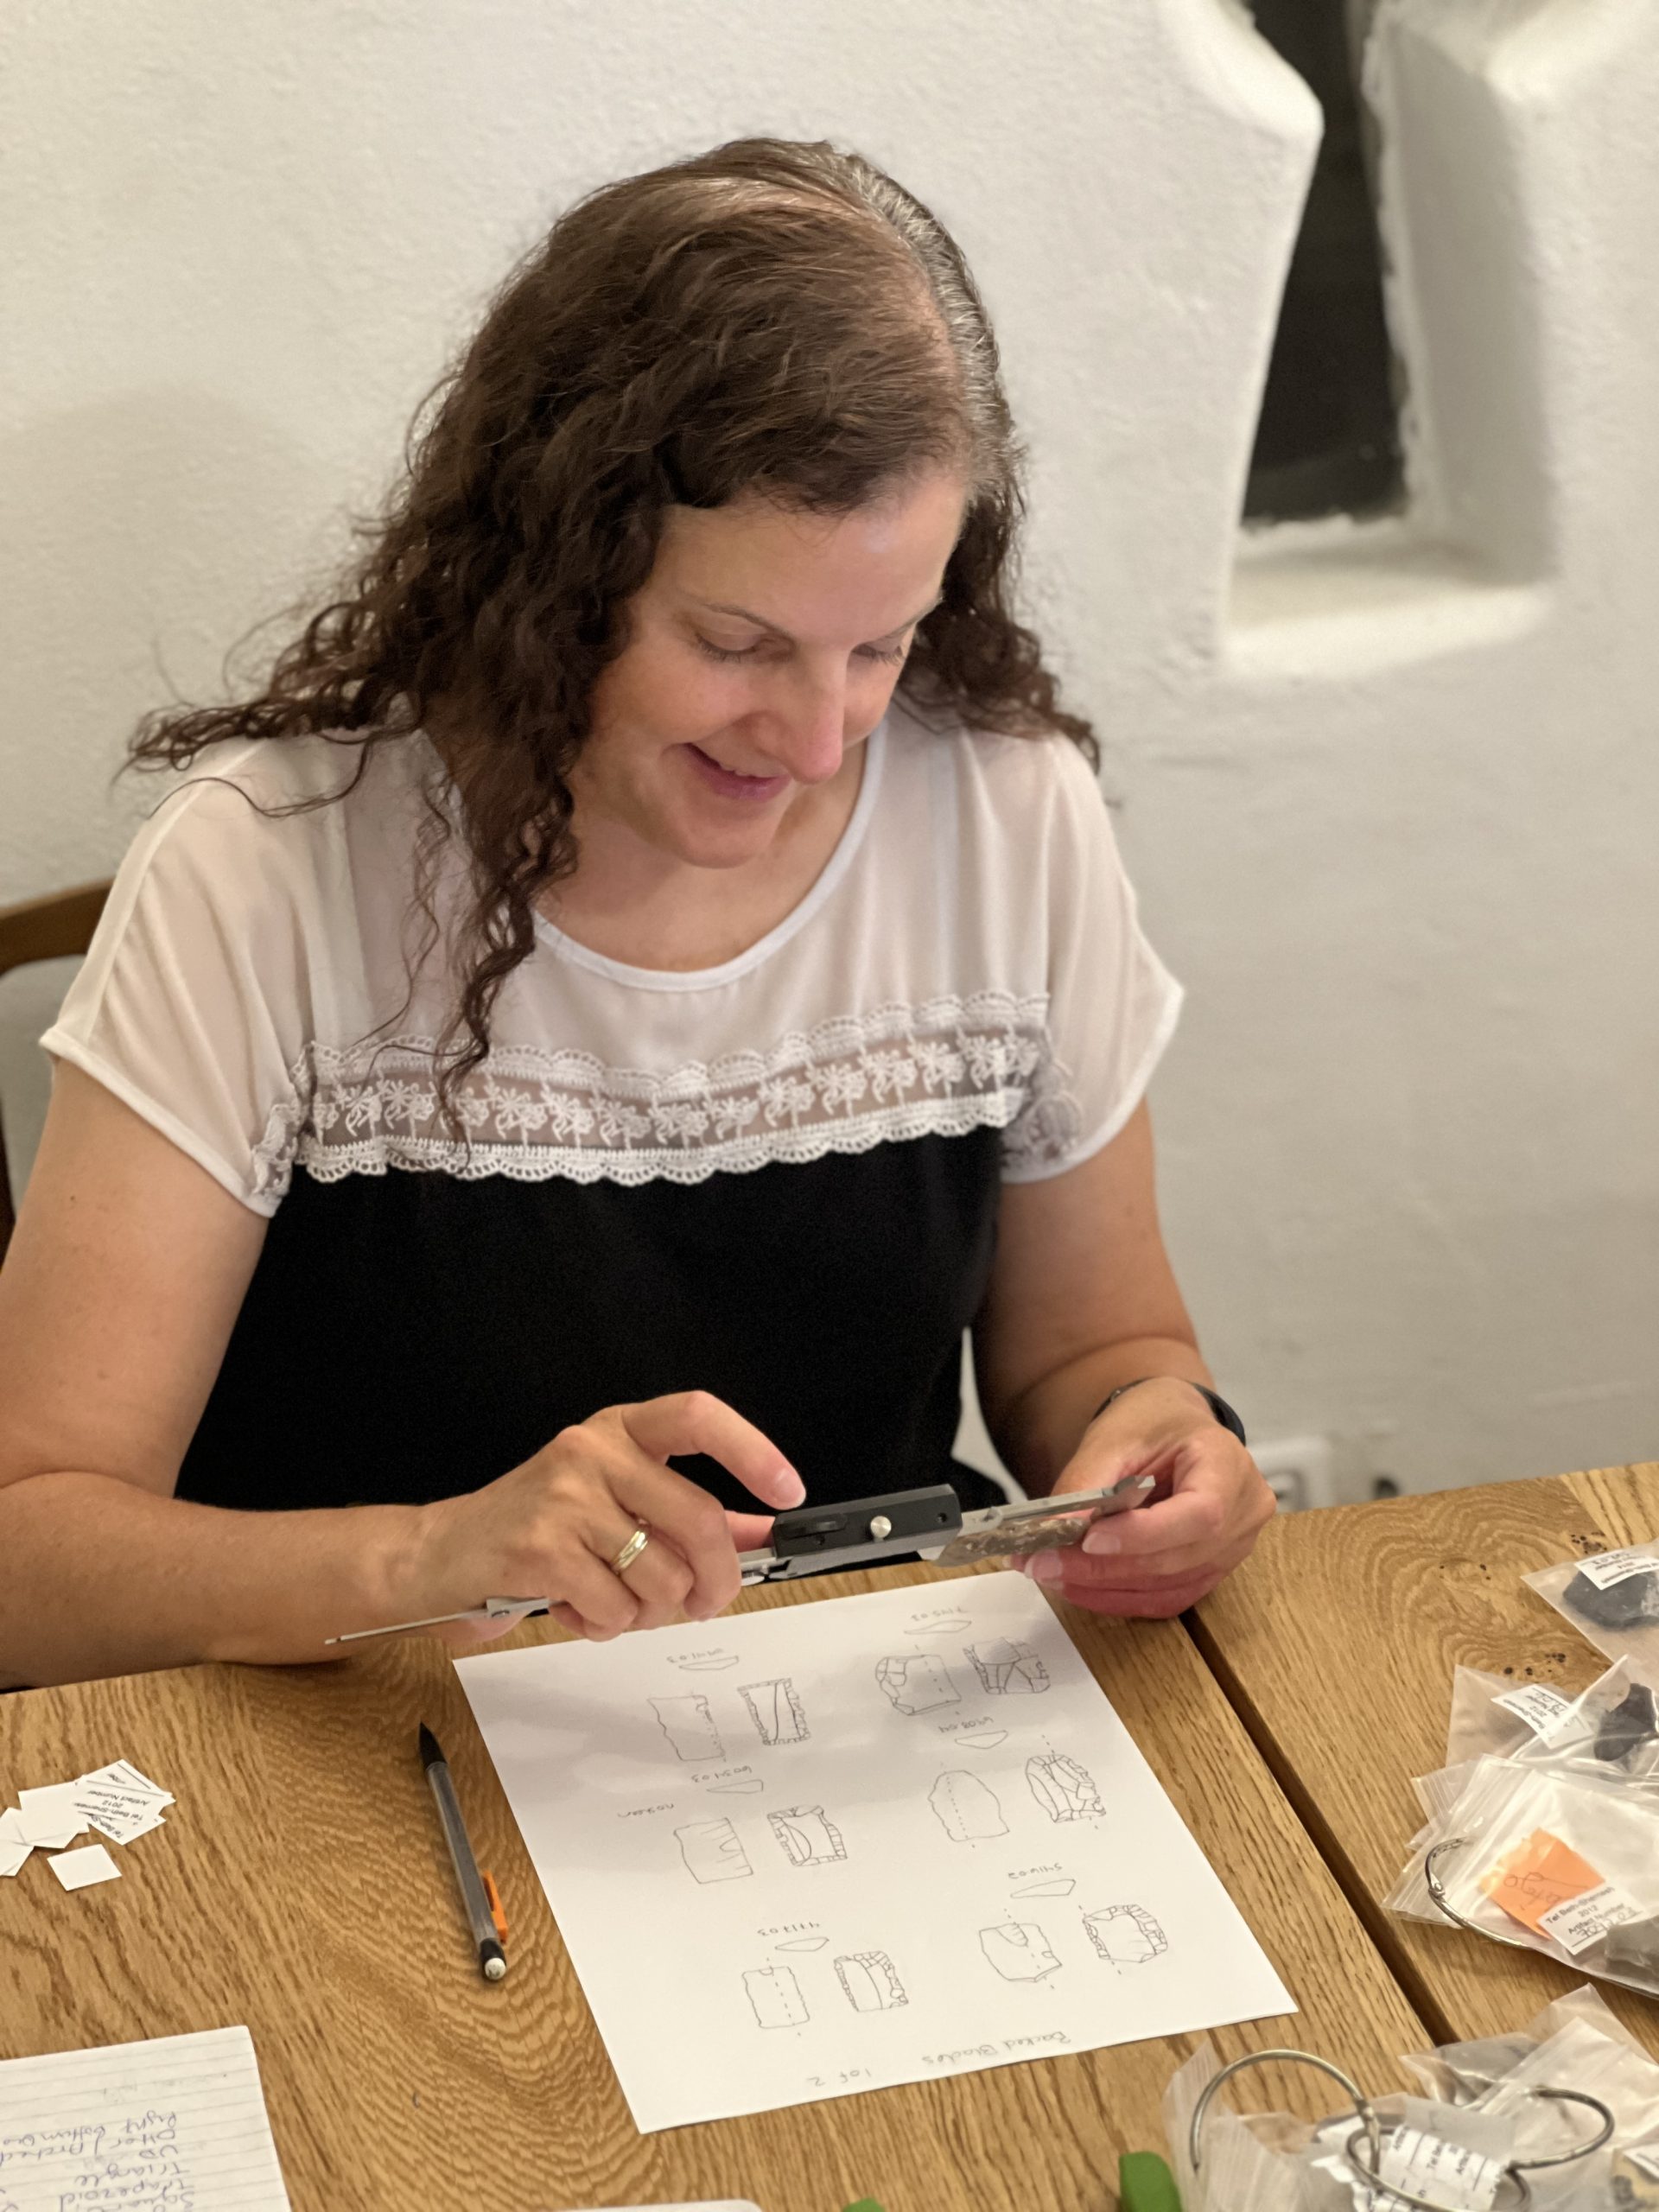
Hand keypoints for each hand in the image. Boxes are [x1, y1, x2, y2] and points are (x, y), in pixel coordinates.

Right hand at [406, 1391, 798, 1644]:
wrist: (444, 1555)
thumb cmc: (539, 1527)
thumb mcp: (618, 1502)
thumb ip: (691, 1515)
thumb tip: (762, 1534)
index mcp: (620, 1430)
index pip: (697, 1415)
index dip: (751, 1450)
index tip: (787, 1489)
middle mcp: (592, 1450)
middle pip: (697, 1520)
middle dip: (716, 1580)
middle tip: (706, 1602)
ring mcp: (563, 1497)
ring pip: (661, 1576)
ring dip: (651, 1611)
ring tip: (616, 1601)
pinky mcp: (539, 1549)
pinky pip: (615, 1607)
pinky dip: (607, 1625)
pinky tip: (579, 1608)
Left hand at [1022, 1379, 1273, 1617]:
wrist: (1174, 1429)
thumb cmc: (1153, 1423)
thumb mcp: (1115, 1437)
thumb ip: (1088, 1483)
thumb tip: (1058, 1530)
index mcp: (1229, 1464)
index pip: (1201, 1514)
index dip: (1145, 1535)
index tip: (1088, 1540)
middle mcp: (1244, 1512)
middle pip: (1179, 1557)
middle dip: (1106, 1567)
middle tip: (1044, 1563)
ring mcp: (1234, 1547)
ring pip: (1170, 1586)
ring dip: (1106, 1587)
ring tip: (1053, 1573)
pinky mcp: (1211, 1570)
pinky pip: (1168, 1597)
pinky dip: (1121, 1597)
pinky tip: (1081, 1585)